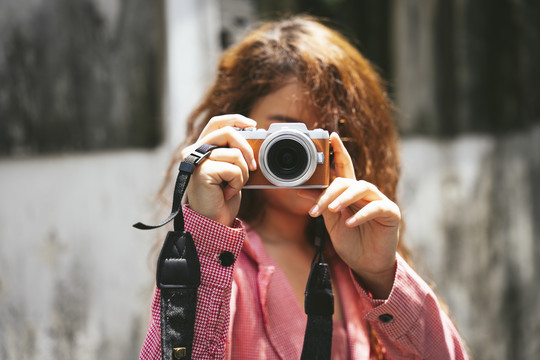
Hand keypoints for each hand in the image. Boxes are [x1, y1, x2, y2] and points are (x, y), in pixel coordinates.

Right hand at [181, 114, 256, 226]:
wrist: (213, 221)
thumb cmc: (222, 197)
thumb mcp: (232, 169)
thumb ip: (236, 152)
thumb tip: (255, 134)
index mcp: (202, 148)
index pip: (217, 122)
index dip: (235, 119)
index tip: (253, 125)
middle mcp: (195, 151)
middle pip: (227, 132)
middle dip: (247, 148)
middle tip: (253, 166)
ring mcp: (197, 160)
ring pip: (234, 154)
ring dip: (242, 173)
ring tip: (233, 186)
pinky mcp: (202, 171)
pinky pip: (233, 169)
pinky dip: (237, 183)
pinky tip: (227, 193)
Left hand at [298, 133, 399, 298]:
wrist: (366, 265)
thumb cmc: (350, 242)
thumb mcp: (331, 222)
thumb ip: (322, 204)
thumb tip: (303, 189)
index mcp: (350, 193)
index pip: (344, 167)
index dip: (339, 151)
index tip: (331, 136)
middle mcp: (365, 193)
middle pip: (347, 180)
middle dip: (330, 192)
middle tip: (318, 209)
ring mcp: (380, 201)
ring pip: (361, 188)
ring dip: (344, 198)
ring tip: (332, 210)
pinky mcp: (391, 213)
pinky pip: (376, 207)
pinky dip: (361, 214)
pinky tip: (350, 223)